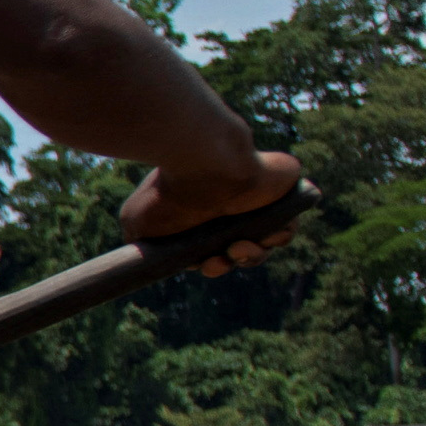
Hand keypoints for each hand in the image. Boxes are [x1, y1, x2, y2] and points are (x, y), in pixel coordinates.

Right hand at [124, 146, 305, 268]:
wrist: (202, 161)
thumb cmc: (168, 191)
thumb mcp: (137, 223)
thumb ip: (140, 242)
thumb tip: (148, 258)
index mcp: (201, 217)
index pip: (214, 248)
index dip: (212, 263)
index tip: (204, 263)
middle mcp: (230, 210)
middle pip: (240, 250)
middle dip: (231, 263)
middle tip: (219, 259)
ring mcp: (259, 204)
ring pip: (266, 243)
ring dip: (252, 255)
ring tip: (238, 247)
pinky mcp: (284, 196)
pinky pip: (288, 227)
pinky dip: (278, 236)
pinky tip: (259, 234)